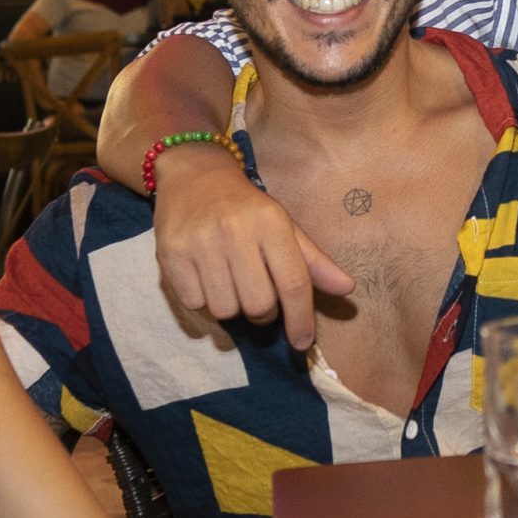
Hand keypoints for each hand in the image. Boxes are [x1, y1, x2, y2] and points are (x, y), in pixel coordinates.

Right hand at [152, 143, 353, 350]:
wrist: (194, 175)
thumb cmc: (246, 207)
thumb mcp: (284, 226)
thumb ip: (313, 261)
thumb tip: (347, 289)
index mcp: (271, 222)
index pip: (294, 283)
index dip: (301, 319)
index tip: (303, 343)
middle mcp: (235, 230)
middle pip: (259, 305)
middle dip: (263, 314)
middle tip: (259, 300)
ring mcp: (200, 242)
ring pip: (225, 310)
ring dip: (232, 309)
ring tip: (232, 287)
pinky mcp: (170, 253)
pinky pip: (194, 304)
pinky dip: (204, 302)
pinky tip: (207, 279)